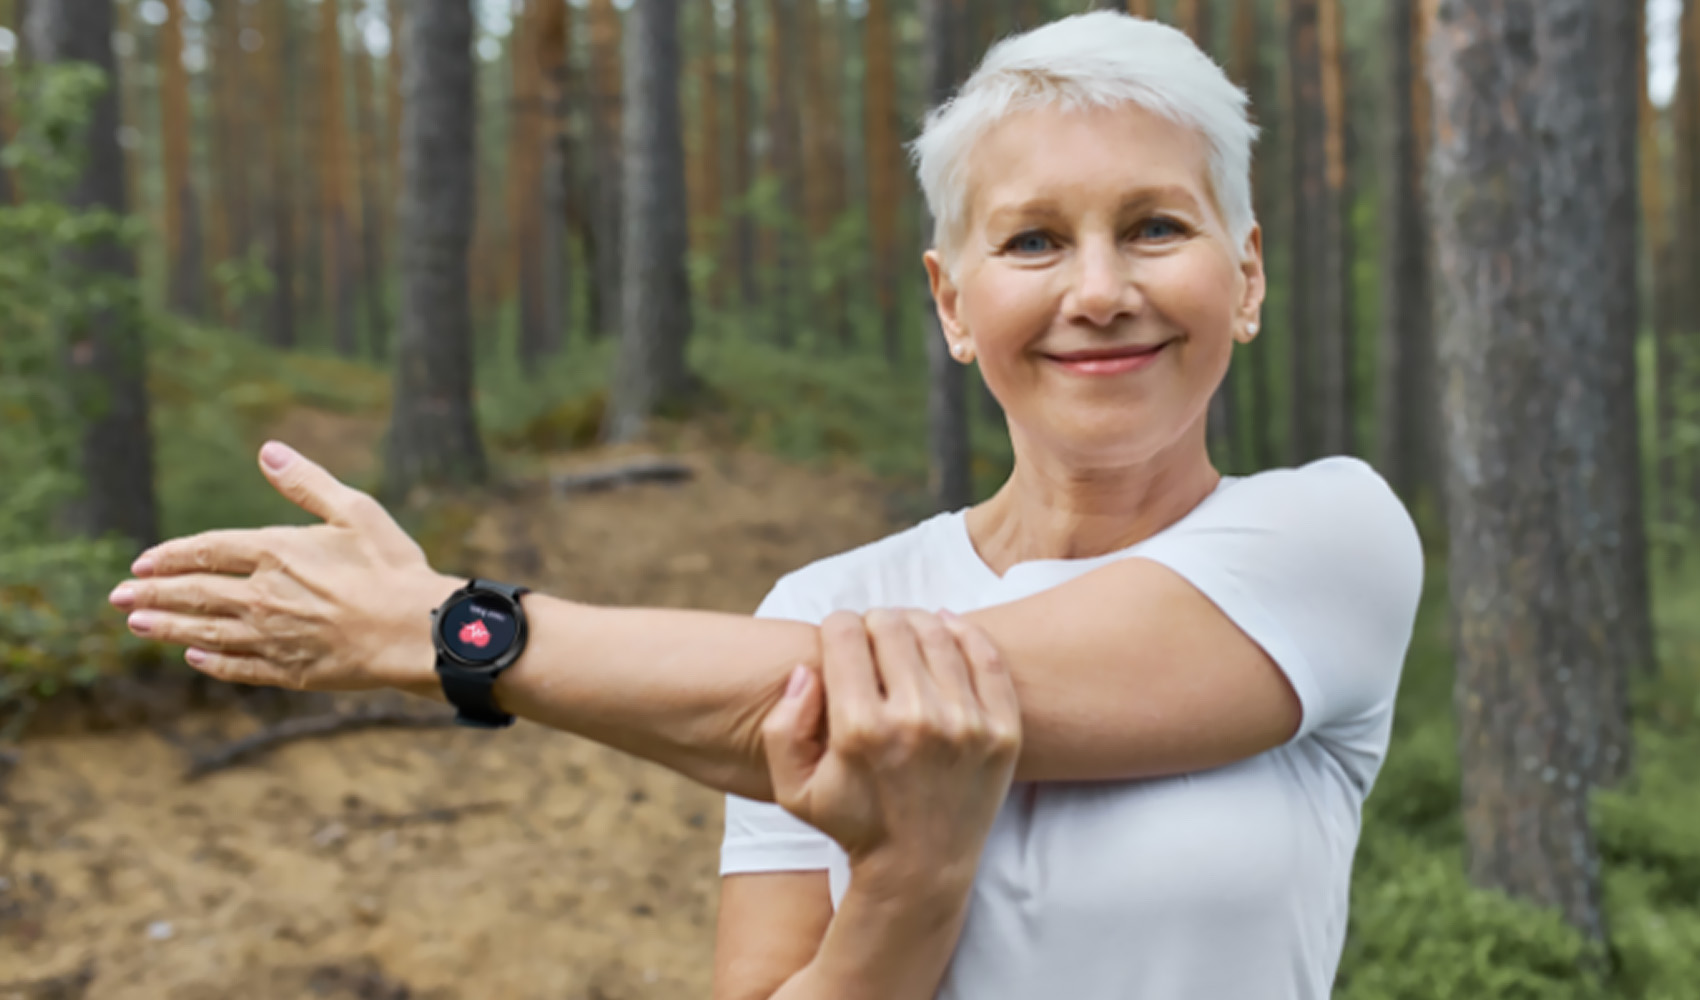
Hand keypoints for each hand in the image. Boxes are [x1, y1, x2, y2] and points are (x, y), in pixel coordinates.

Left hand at [107, 441, 458, 691]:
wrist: (417, 630)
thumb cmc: (393, 566)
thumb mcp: (355, 511)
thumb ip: (306, 483)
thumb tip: (268, 451)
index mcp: (276, 552)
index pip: (207, 550)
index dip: (170, 556)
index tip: (142, 563)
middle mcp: (263, 596)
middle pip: (194, 593)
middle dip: (151, 595)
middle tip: (117, 598)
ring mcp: (272, 637)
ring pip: (205, 631)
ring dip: (167, 628)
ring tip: (137, 626)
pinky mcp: (288, 670)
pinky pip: (237, 666)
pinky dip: (211, 662)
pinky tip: (193, 657)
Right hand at [761, 608, 1021, 888]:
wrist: (921, 868)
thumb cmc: (852, 821)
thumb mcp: (793, 788)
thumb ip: (781, 726)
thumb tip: (804, 670)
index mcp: (860, 730)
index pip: (844, 633)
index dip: (835, 627)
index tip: (839, 641)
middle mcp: (916, 721)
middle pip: (891, 625)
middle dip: (873, 623)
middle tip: (872, 640)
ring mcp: (966, 724)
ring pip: (937, 632)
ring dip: (915, 625)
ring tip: (905, 639)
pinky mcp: (1002, 730)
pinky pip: (986, 655)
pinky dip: (963, 633)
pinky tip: (945, 631)